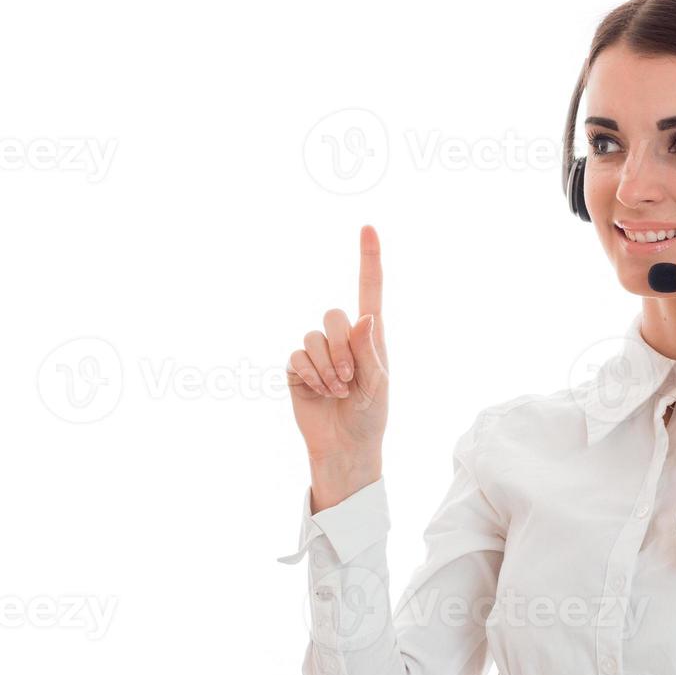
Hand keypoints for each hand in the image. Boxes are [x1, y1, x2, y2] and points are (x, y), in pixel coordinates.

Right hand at [284, 224, 389, 472]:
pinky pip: (296, 356)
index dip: (369, 259)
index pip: (369, 290)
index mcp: (370, 337)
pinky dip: (310, 374)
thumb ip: (370, 351)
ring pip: (312, 337)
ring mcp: (318, 353)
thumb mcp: (379, 385)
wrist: (346, 446)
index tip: (369, 227)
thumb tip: (365, 316)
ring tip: (337, 390)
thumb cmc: (371, 416)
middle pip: (333, 315)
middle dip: (341, 347)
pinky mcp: (298, 369)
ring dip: (326, 367)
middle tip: (349, 378)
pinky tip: (320, 391)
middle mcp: (342, 339)